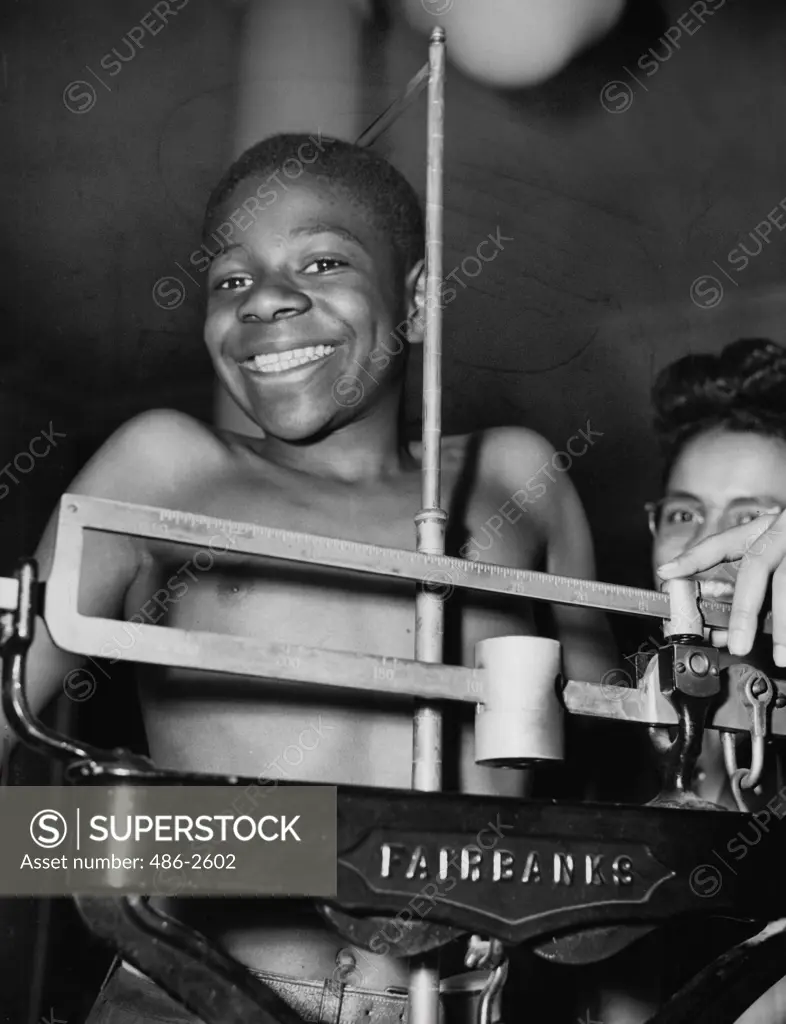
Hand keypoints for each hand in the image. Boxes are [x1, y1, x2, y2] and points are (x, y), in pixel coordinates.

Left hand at [657, 511, 785, 665]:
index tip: (668, 573)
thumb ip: (743, 574)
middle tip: (737, 644)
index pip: (723, 541)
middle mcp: (783, 529)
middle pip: (757, 566)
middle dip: (745, 609)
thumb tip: (710, 612)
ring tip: (783, 658)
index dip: (694, 556)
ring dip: (785, 625)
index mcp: (765, 528)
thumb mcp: (772, 546)